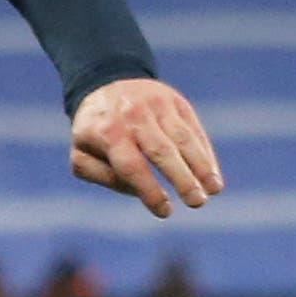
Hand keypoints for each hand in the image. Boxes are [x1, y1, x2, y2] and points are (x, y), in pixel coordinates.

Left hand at [68, 78, 223, 217]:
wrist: (105, 84)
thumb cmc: (94, 131)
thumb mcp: (81, 153)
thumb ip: (100, 174)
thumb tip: (136, 189)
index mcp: (107, 133)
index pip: (132, 166)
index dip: (150, 191)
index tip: (166, 211)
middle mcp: (133, 117)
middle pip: (162, 151)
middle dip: (182, 179)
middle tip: (197, 202)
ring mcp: (156, 106)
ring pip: (183, 138)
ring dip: (202, 165)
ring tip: (214, 189)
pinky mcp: (175, 102)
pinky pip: (193, 128)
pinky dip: (204, 152)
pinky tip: (212, 172)